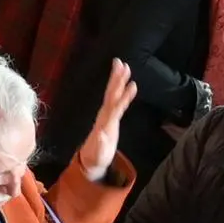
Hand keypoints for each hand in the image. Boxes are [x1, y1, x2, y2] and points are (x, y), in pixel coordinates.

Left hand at [75, 57, 132, 179]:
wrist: (91, 159)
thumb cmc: (97, 157)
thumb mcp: (99, 154)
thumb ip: (101, 145)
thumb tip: (102, 136)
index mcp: (104, 123)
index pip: (115, 107)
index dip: (124, 97)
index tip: (132, 85)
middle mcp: (105, 115)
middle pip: (112, 94)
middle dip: (116, 79)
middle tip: (120, 63)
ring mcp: (107, 114)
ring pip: (113, 93)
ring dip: (118, 79)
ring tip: (123, 65)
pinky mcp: (111, 116)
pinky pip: (117, 99)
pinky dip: (123, 90)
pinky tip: (130, 83)